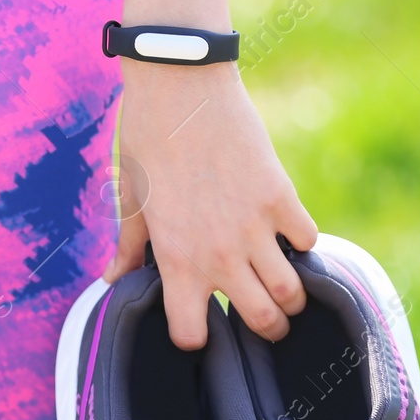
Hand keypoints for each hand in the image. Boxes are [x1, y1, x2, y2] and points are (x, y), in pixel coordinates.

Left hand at [103, 62, 317, 349]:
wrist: (181, 83)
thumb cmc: (146, 138)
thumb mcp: (130, 198)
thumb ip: (128, 247)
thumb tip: (111, 281)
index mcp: (176, 260)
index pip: (192, 334)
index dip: (194, 337)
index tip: (198, 322)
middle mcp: (219, 254)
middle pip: (263, 321)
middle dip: (266, 328)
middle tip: (264, 317)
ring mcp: (255, 228)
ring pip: (292, 292)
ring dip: (290, 297)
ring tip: (283, 288)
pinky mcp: (281, 197)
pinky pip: (308, 241)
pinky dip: (302, 244)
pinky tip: (287, 235)